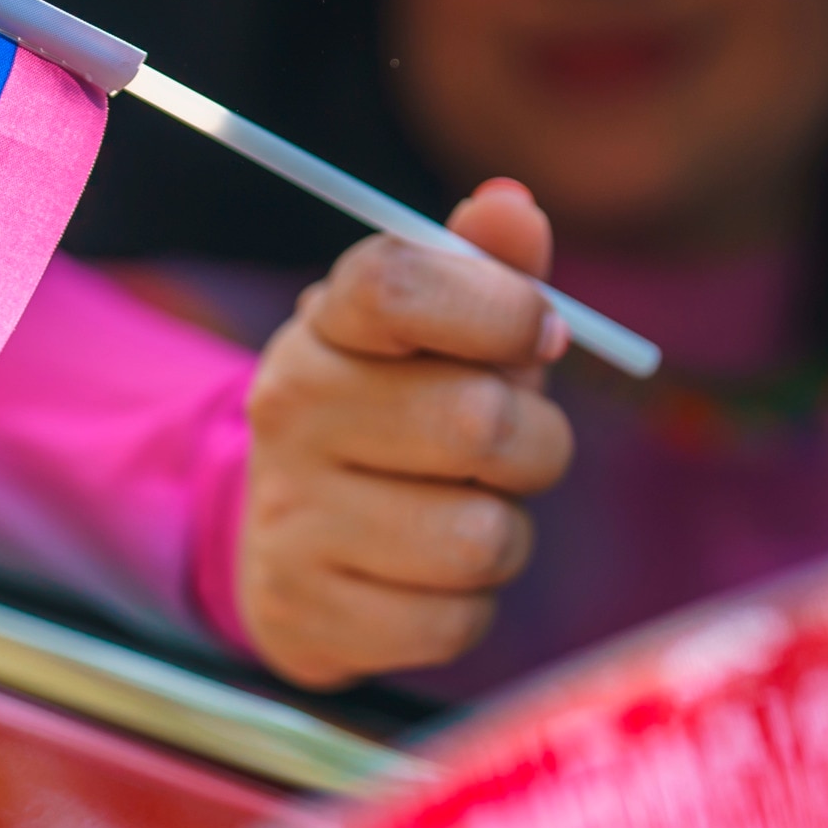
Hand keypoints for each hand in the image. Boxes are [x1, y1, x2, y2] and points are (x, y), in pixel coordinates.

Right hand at [237, 178, 575, 688]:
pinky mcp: (308, 616)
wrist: (286, 547)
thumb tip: (514, 205)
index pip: (398, 282)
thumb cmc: (396, 420)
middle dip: (535, 443)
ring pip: (479, 535)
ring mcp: (291, 519)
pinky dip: (468, 607)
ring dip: (505, 532)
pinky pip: (452, 622)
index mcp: (324, 329)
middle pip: (476, 420)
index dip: (498, 305)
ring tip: (467, 514)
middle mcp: (291, 413)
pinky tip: (430, 580)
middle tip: (510, 449)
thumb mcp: (438, 340)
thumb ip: (485, 269)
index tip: (541, 333)